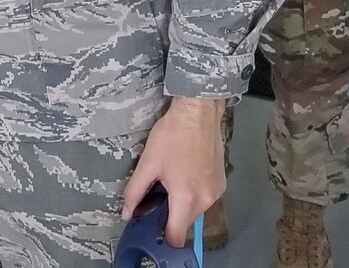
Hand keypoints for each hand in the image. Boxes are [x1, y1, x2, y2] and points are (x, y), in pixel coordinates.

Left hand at [120, 97, 224, 247]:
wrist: (198, 113)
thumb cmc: (172, 135)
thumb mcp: (147, 163)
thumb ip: (135, 192)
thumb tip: (127, 212)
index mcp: (186, 197)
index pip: (176, 235)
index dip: (162, 235)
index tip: (152, 226)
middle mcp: (206, 199)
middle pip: (185, 223)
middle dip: (170, 215)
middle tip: (157, 195)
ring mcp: (216, 192)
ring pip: (195, 211)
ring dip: (182, 204)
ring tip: (171, 180)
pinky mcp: (222, 183)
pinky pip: (205, 199)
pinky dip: (194, 194)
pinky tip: (184, 175)